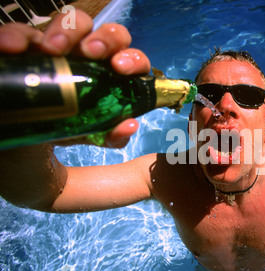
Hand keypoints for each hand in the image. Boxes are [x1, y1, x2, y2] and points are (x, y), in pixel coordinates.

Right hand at [0, 9, 149, 147]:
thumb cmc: (69, 125)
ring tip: (52, 49)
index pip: (131, 59)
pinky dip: (18, 36)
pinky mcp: (31, 43)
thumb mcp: (90, 133)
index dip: (133, 59)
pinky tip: (12, 48)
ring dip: (67, 29)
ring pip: (74, 22)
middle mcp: (92, 55)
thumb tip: (129, 126)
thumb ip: (110, 135)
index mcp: (112, 74)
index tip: (120, 67)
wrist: (31, 127)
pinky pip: (25, 31)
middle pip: (110, 34)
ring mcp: (63, 46)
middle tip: (91, 52)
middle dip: (106, 39)